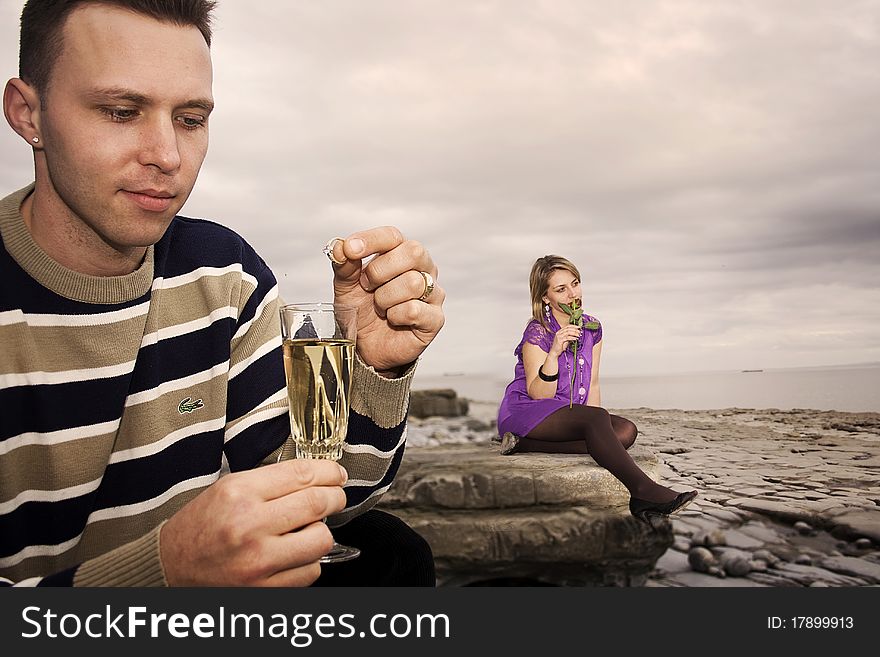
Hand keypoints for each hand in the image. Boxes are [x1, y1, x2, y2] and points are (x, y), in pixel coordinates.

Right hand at [159, 460, 346, 585]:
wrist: (170, 565)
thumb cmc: (200, 525)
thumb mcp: (229, 488)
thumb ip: (271, 482)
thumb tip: (316, 477)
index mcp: (240, 492)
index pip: (303, 474)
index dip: (329, 472)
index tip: (336, 474)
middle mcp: (249, 525)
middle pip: (318, 504)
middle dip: (335, 498)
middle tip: (335, 497)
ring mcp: (257, 560)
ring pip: (320, 540)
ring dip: (321, 532)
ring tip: (307, 529)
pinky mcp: (263, 588)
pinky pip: (310, 571)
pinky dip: (308, 561)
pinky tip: (292, 553)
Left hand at [328, 227, 445, 372]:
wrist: (365, 347)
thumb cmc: (360, 310)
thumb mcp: (346, 286)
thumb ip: (344, 265)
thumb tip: (340, 247)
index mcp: (402, 253)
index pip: (392, 236)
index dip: (370, 240)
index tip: (349, 250)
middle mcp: (423, 269)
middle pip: (413, 252)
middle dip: (380, 270)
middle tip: (366, 286)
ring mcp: (433, 293)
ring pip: (413, 283)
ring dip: (385, 298)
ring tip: (380, 308)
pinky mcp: (435, 319)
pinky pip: (414, 309)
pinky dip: (395, 316)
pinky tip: (392, 320)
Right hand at [549, 325, 581, 356]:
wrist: (555, 351)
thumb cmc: (560, 346)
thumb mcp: (566, 339)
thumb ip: (569, 336)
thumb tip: (576, 333)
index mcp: (560, 331)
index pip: (567, 326)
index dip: (573, 326)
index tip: (578, 327)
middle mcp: (559, 333)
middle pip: (568, 329)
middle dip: (575, 329)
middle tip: (579, 331)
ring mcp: (558, 336)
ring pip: (568, 332)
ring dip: (574, 333)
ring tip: (578, 335)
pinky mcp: (559, 340)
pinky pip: (567, 337)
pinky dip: (572, 337)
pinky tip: (575, 338)